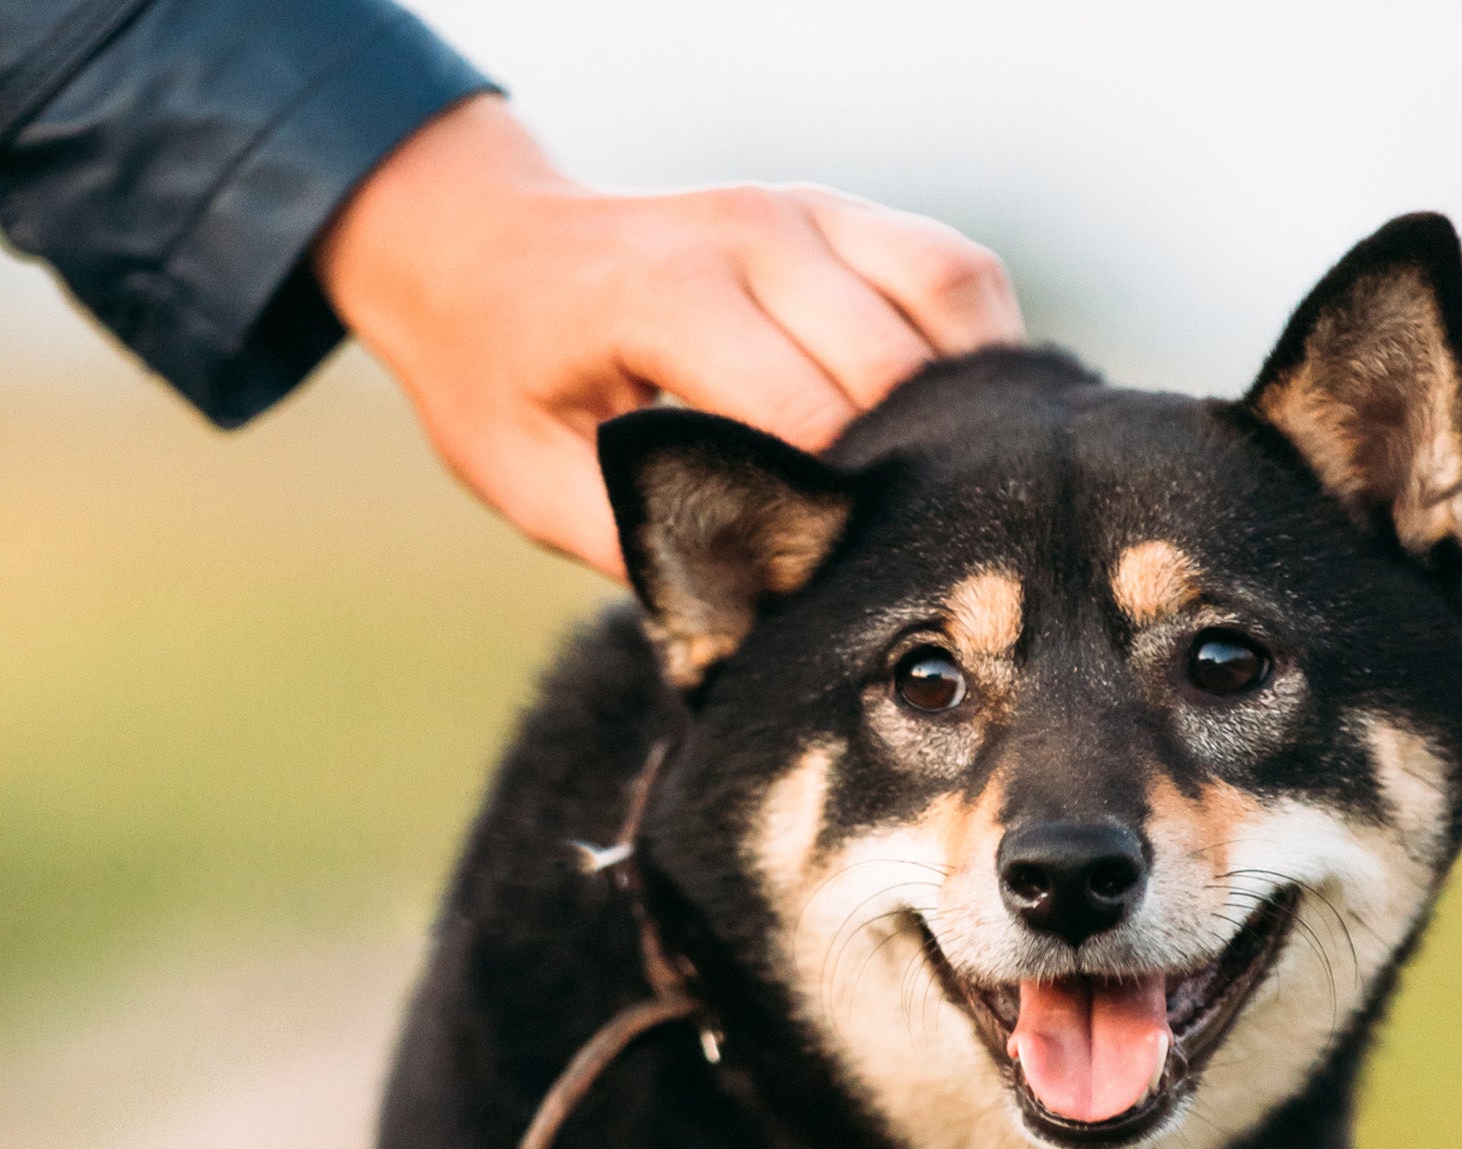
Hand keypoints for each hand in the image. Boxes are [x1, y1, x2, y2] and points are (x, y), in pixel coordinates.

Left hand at [316, 95, 1023, 575]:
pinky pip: (955, 274)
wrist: (482, 248)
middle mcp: (753, 234)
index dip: (838, 518)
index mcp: (666, 295)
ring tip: (962, 501)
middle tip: (911, 572)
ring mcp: (808, 209)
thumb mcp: (536, 485)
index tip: (840, 591)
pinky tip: (969, 431)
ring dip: (971, 408)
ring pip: (951, 299)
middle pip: (894, 369)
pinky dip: (979, 350)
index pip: (808, 415)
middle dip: (908, 478)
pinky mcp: (846, 214)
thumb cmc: (505, 380)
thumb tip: (757, 626)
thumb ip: (643, 549)